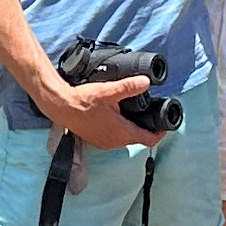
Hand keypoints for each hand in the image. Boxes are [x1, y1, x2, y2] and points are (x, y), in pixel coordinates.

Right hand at [44, 73, 162, 152]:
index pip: (150, 140)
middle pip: (138, 139)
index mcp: (123, 132)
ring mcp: (106, 144)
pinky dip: (119, 132)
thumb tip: (146, 82)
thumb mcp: (109, 91)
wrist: (62, 107)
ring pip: (126, 140)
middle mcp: (116, 142)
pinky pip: (114, 140)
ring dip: (131, 130)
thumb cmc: (84, 100)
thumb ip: (129, 86)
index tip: (163, 125)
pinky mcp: (97, 142)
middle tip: (148, 115)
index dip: (160, 133)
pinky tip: (116, 119)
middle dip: (145, 129)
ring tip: (133, 116)